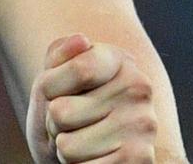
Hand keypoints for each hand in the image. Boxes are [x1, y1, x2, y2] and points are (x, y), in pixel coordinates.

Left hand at [25, 34, 158, 162]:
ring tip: (83, 140)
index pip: (78, 70)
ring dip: (65, 148)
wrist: (86, 151)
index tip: (56, 91)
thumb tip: (82, 40)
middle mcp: (139, 89)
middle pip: (61, 112)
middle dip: (54, 122)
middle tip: (72, 122)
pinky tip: (93, 159)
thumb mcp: (52, 78)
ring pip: (67, 145)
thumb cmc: (67, 110)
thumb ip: (59, 56)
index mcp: (118, 59)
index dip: (50, 87)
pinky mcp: (140, 160)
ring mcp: (143, 126)